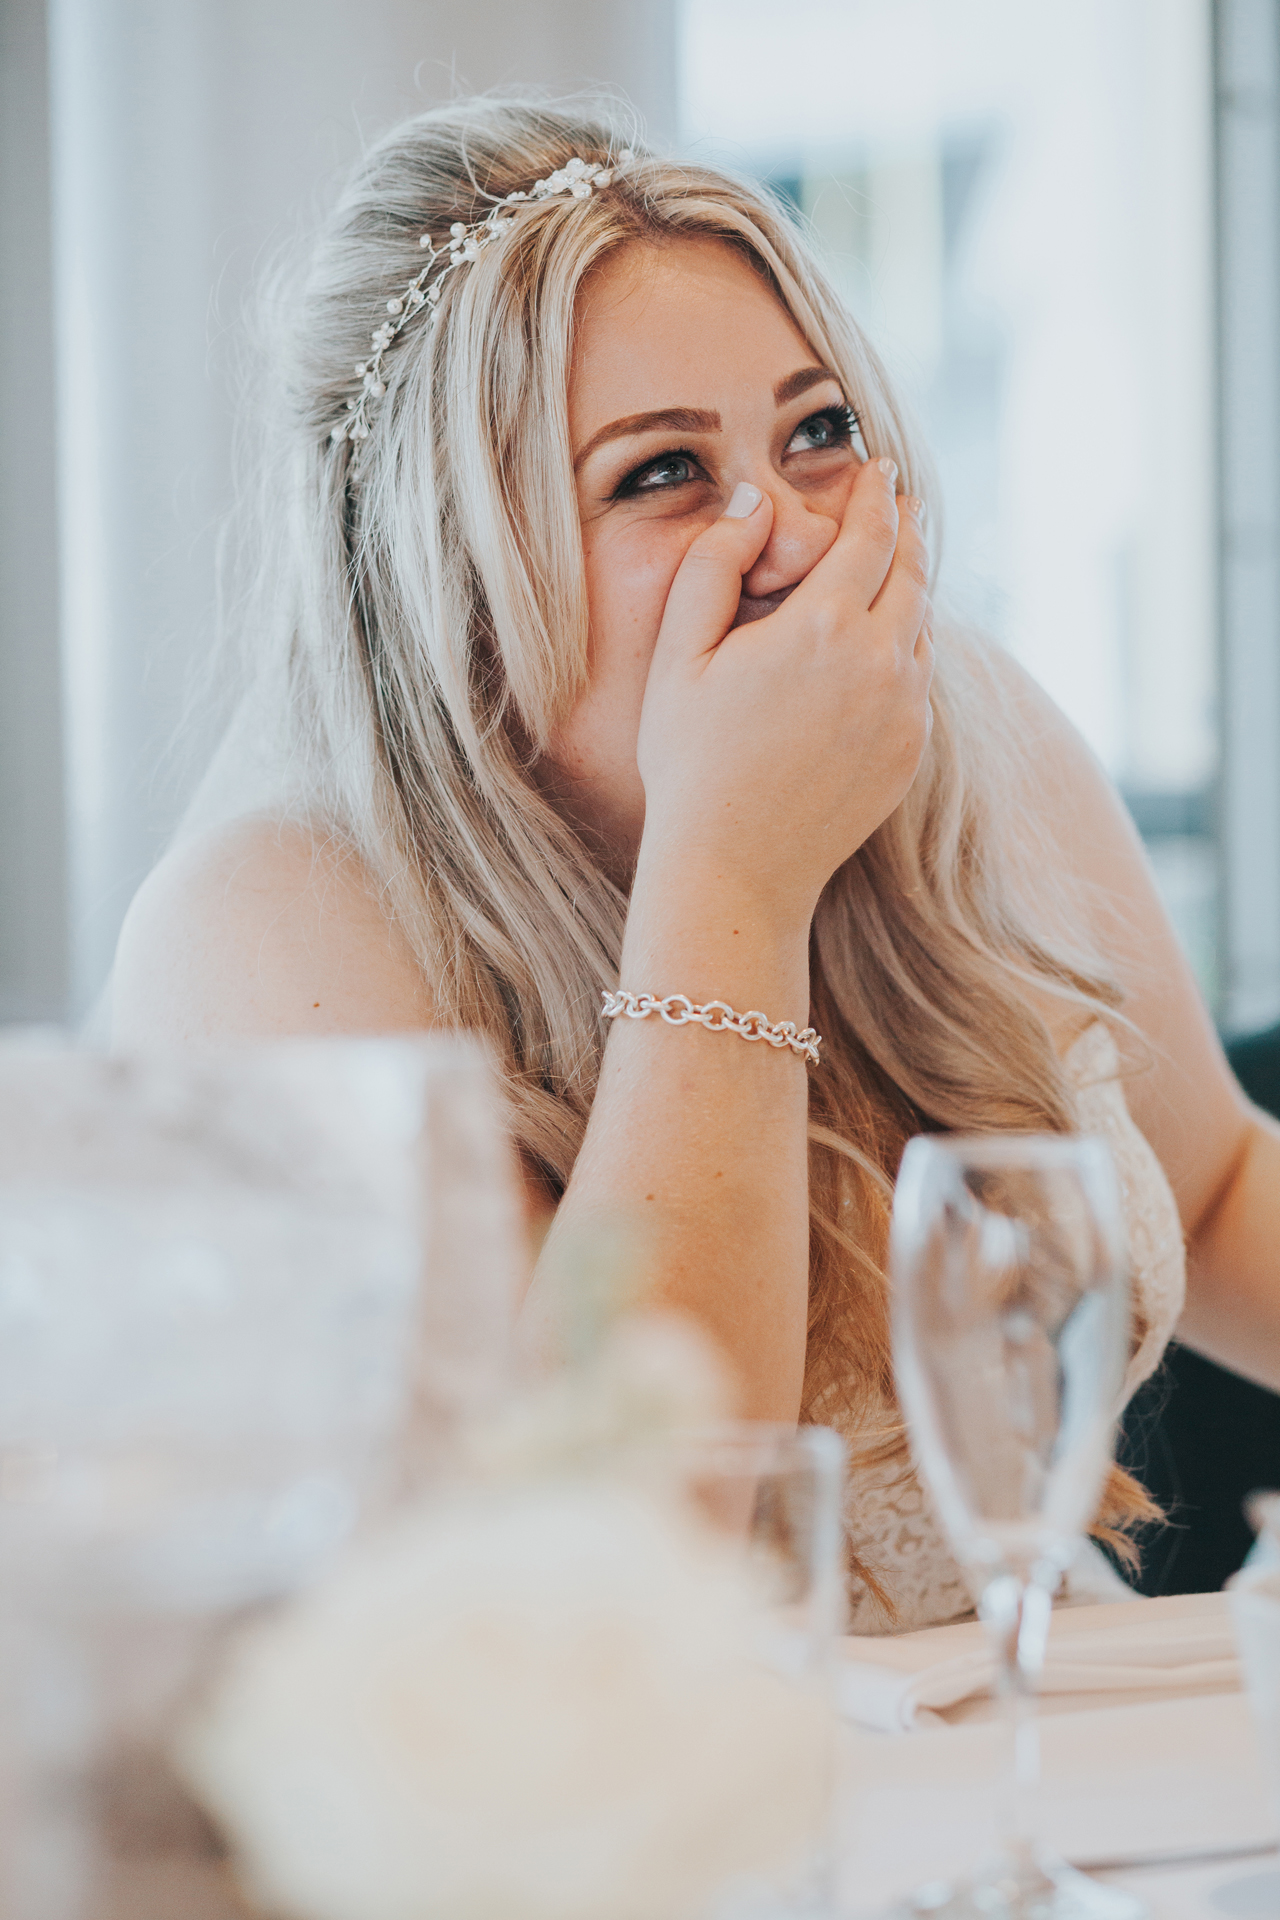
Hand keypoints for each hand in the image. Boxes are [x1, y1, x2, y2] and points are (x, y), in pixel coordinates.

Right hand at [634, 455, 933, 927]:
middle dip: (904, 533)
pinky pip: (916, 682)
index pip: (870, 535)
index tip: (880, 469)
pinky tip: (877, 652)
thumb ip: (714, 565)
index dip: (876, 495)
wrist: (736, 869)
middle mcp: (879, 664)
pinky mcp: (910, 753)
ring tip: (888, 572)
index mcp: (822, 628)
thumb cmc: (691, 762)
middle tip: (897, 505)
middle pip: (911, 574)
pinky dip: (904, 652)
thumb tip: (755, 503)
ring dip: (907, 593)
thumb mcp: (679, 656)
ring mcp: (904, 713)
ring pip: (920, 629)